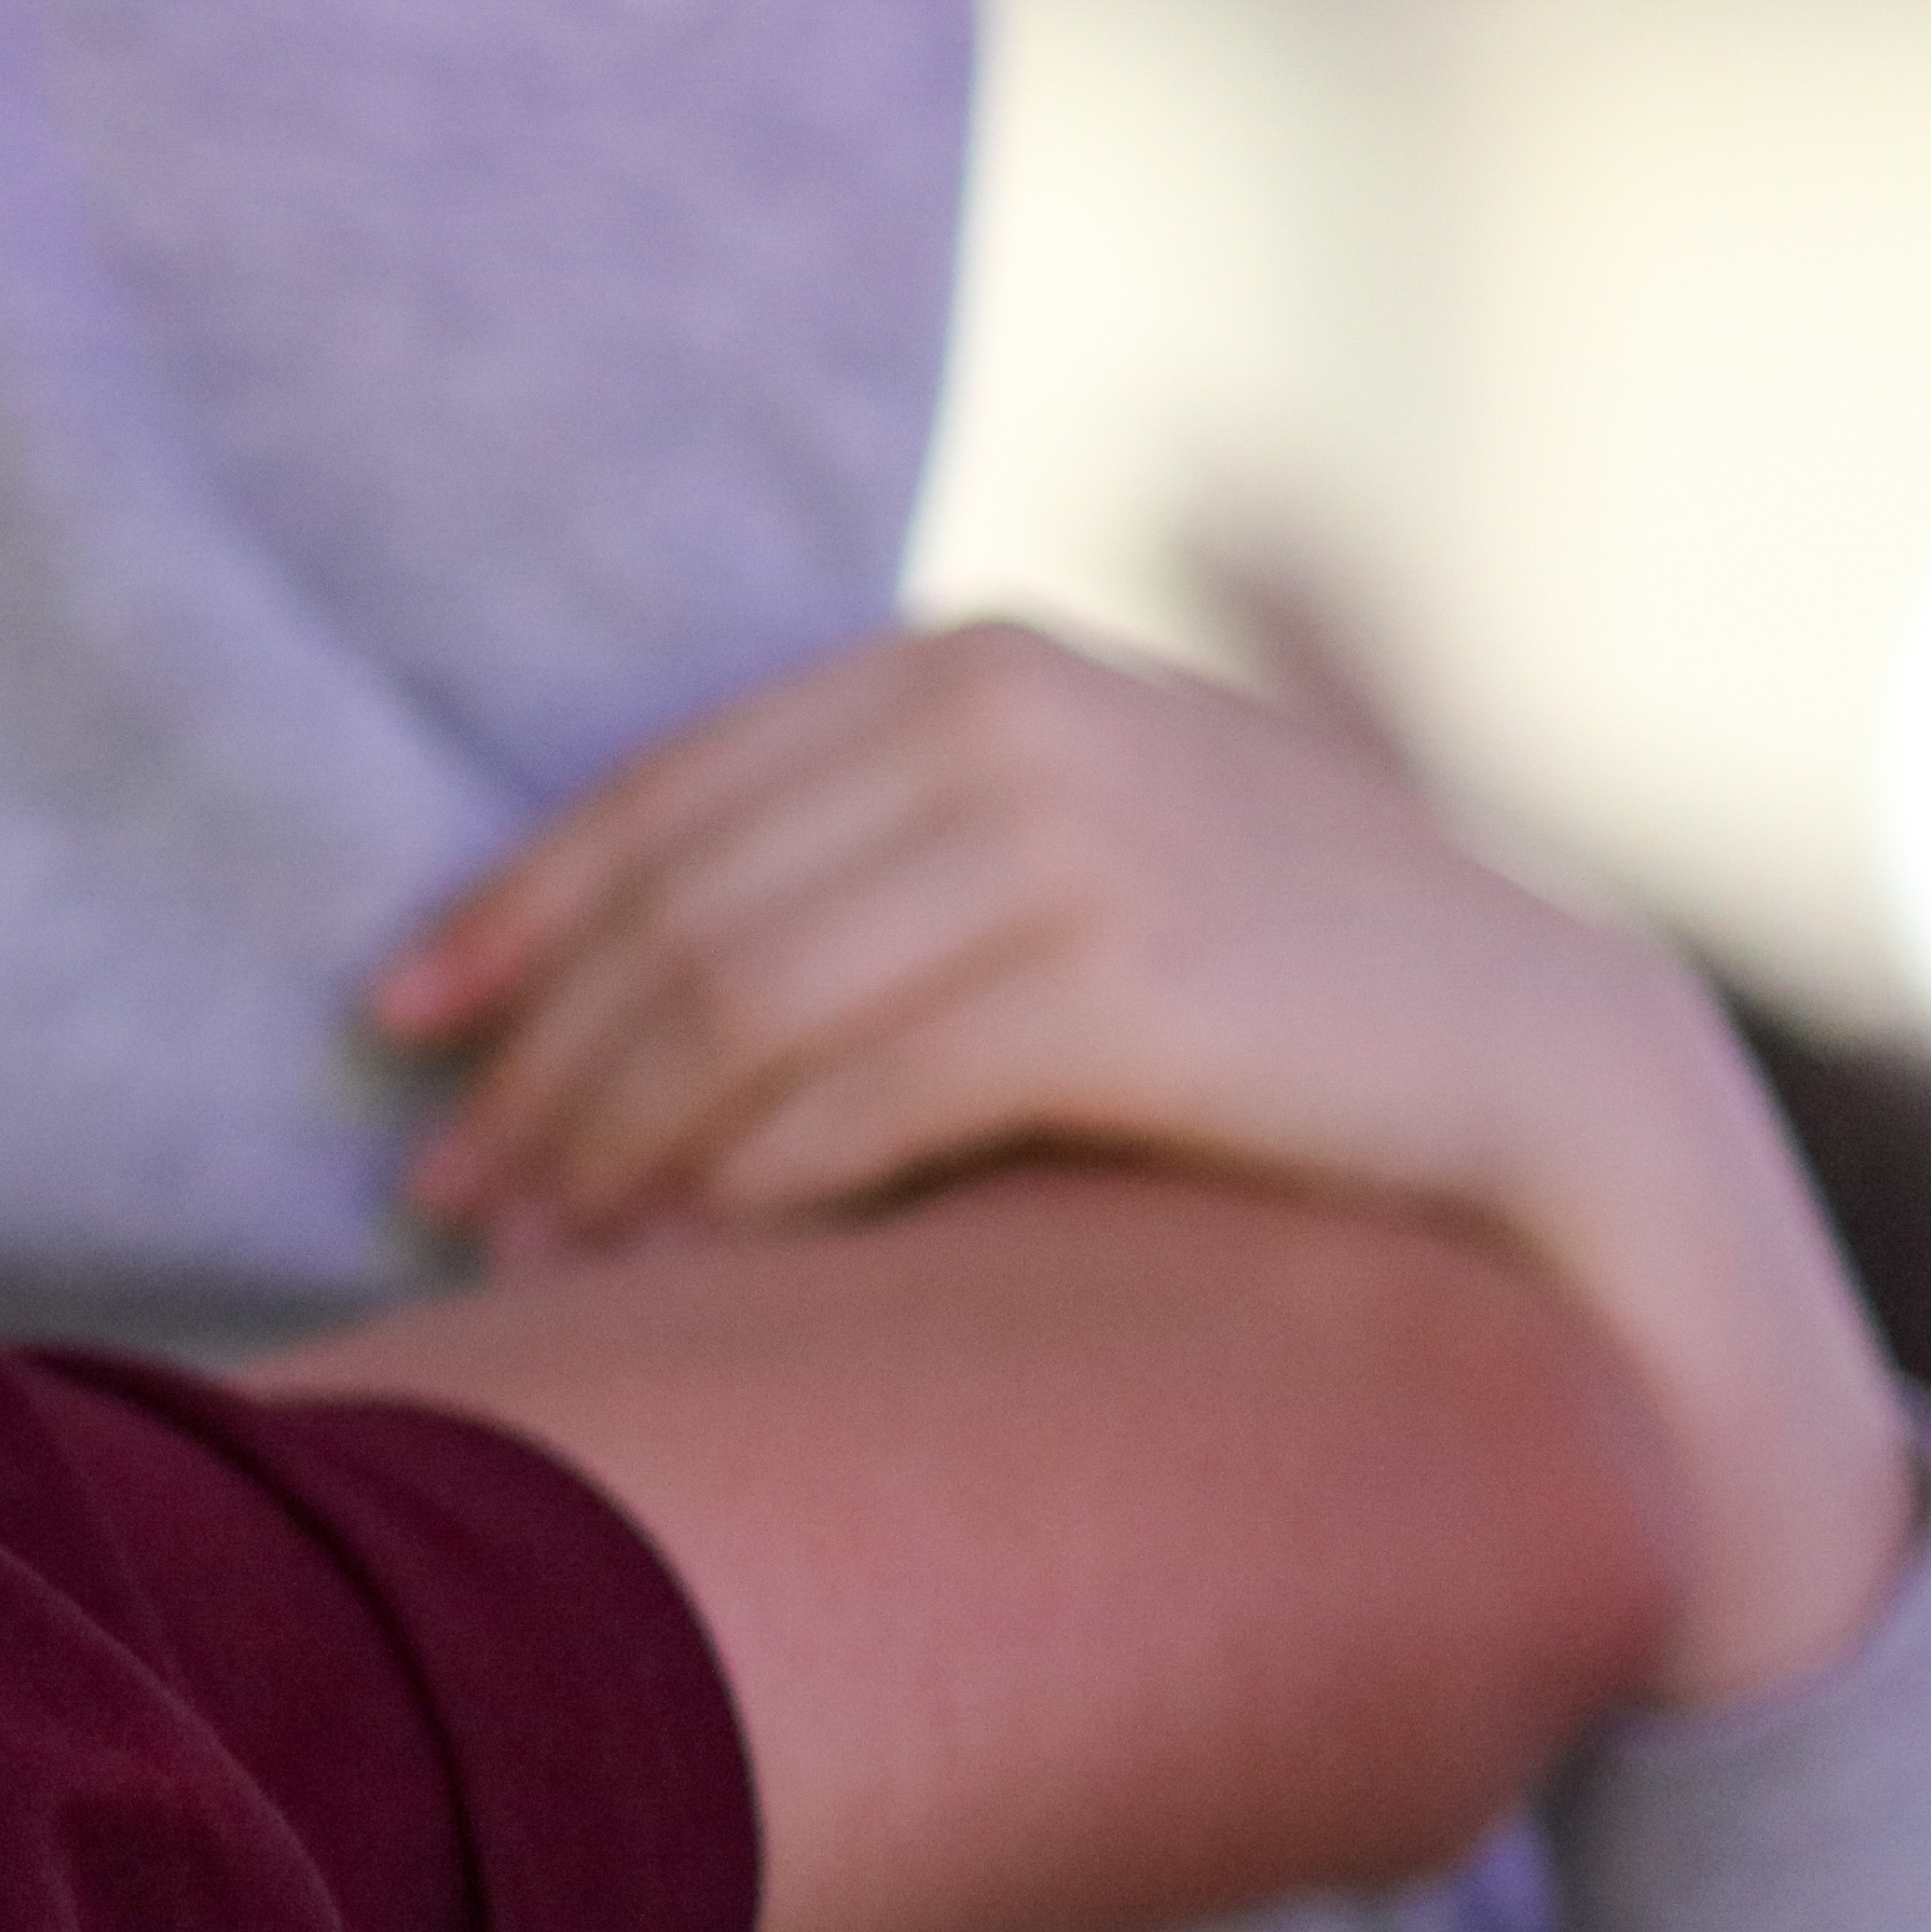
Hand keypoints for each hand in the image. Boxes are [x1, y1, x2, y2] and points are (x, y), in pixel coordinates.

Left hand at [379, 621, 1911, 1702]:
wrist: (1532, 1055)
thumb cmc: (1260, 970)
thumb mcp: (1057, 841)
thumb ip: (872, 843)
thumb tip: (603, 959)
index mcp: (966, 665)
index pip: (664, 800)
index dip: (510, 920)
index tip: (398, 1026)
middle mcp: (1004, 721)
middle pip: (677, 919)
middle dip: (537, 1069)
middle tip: (439, 1193)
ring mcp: (1066, 845)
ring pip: (735, 1017)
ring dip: (607, 1152)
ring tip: (533, 1257)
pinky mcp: (1117, 985)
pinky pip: (852, 1104)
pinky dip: (735, 1193)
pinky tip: (672, 1265)